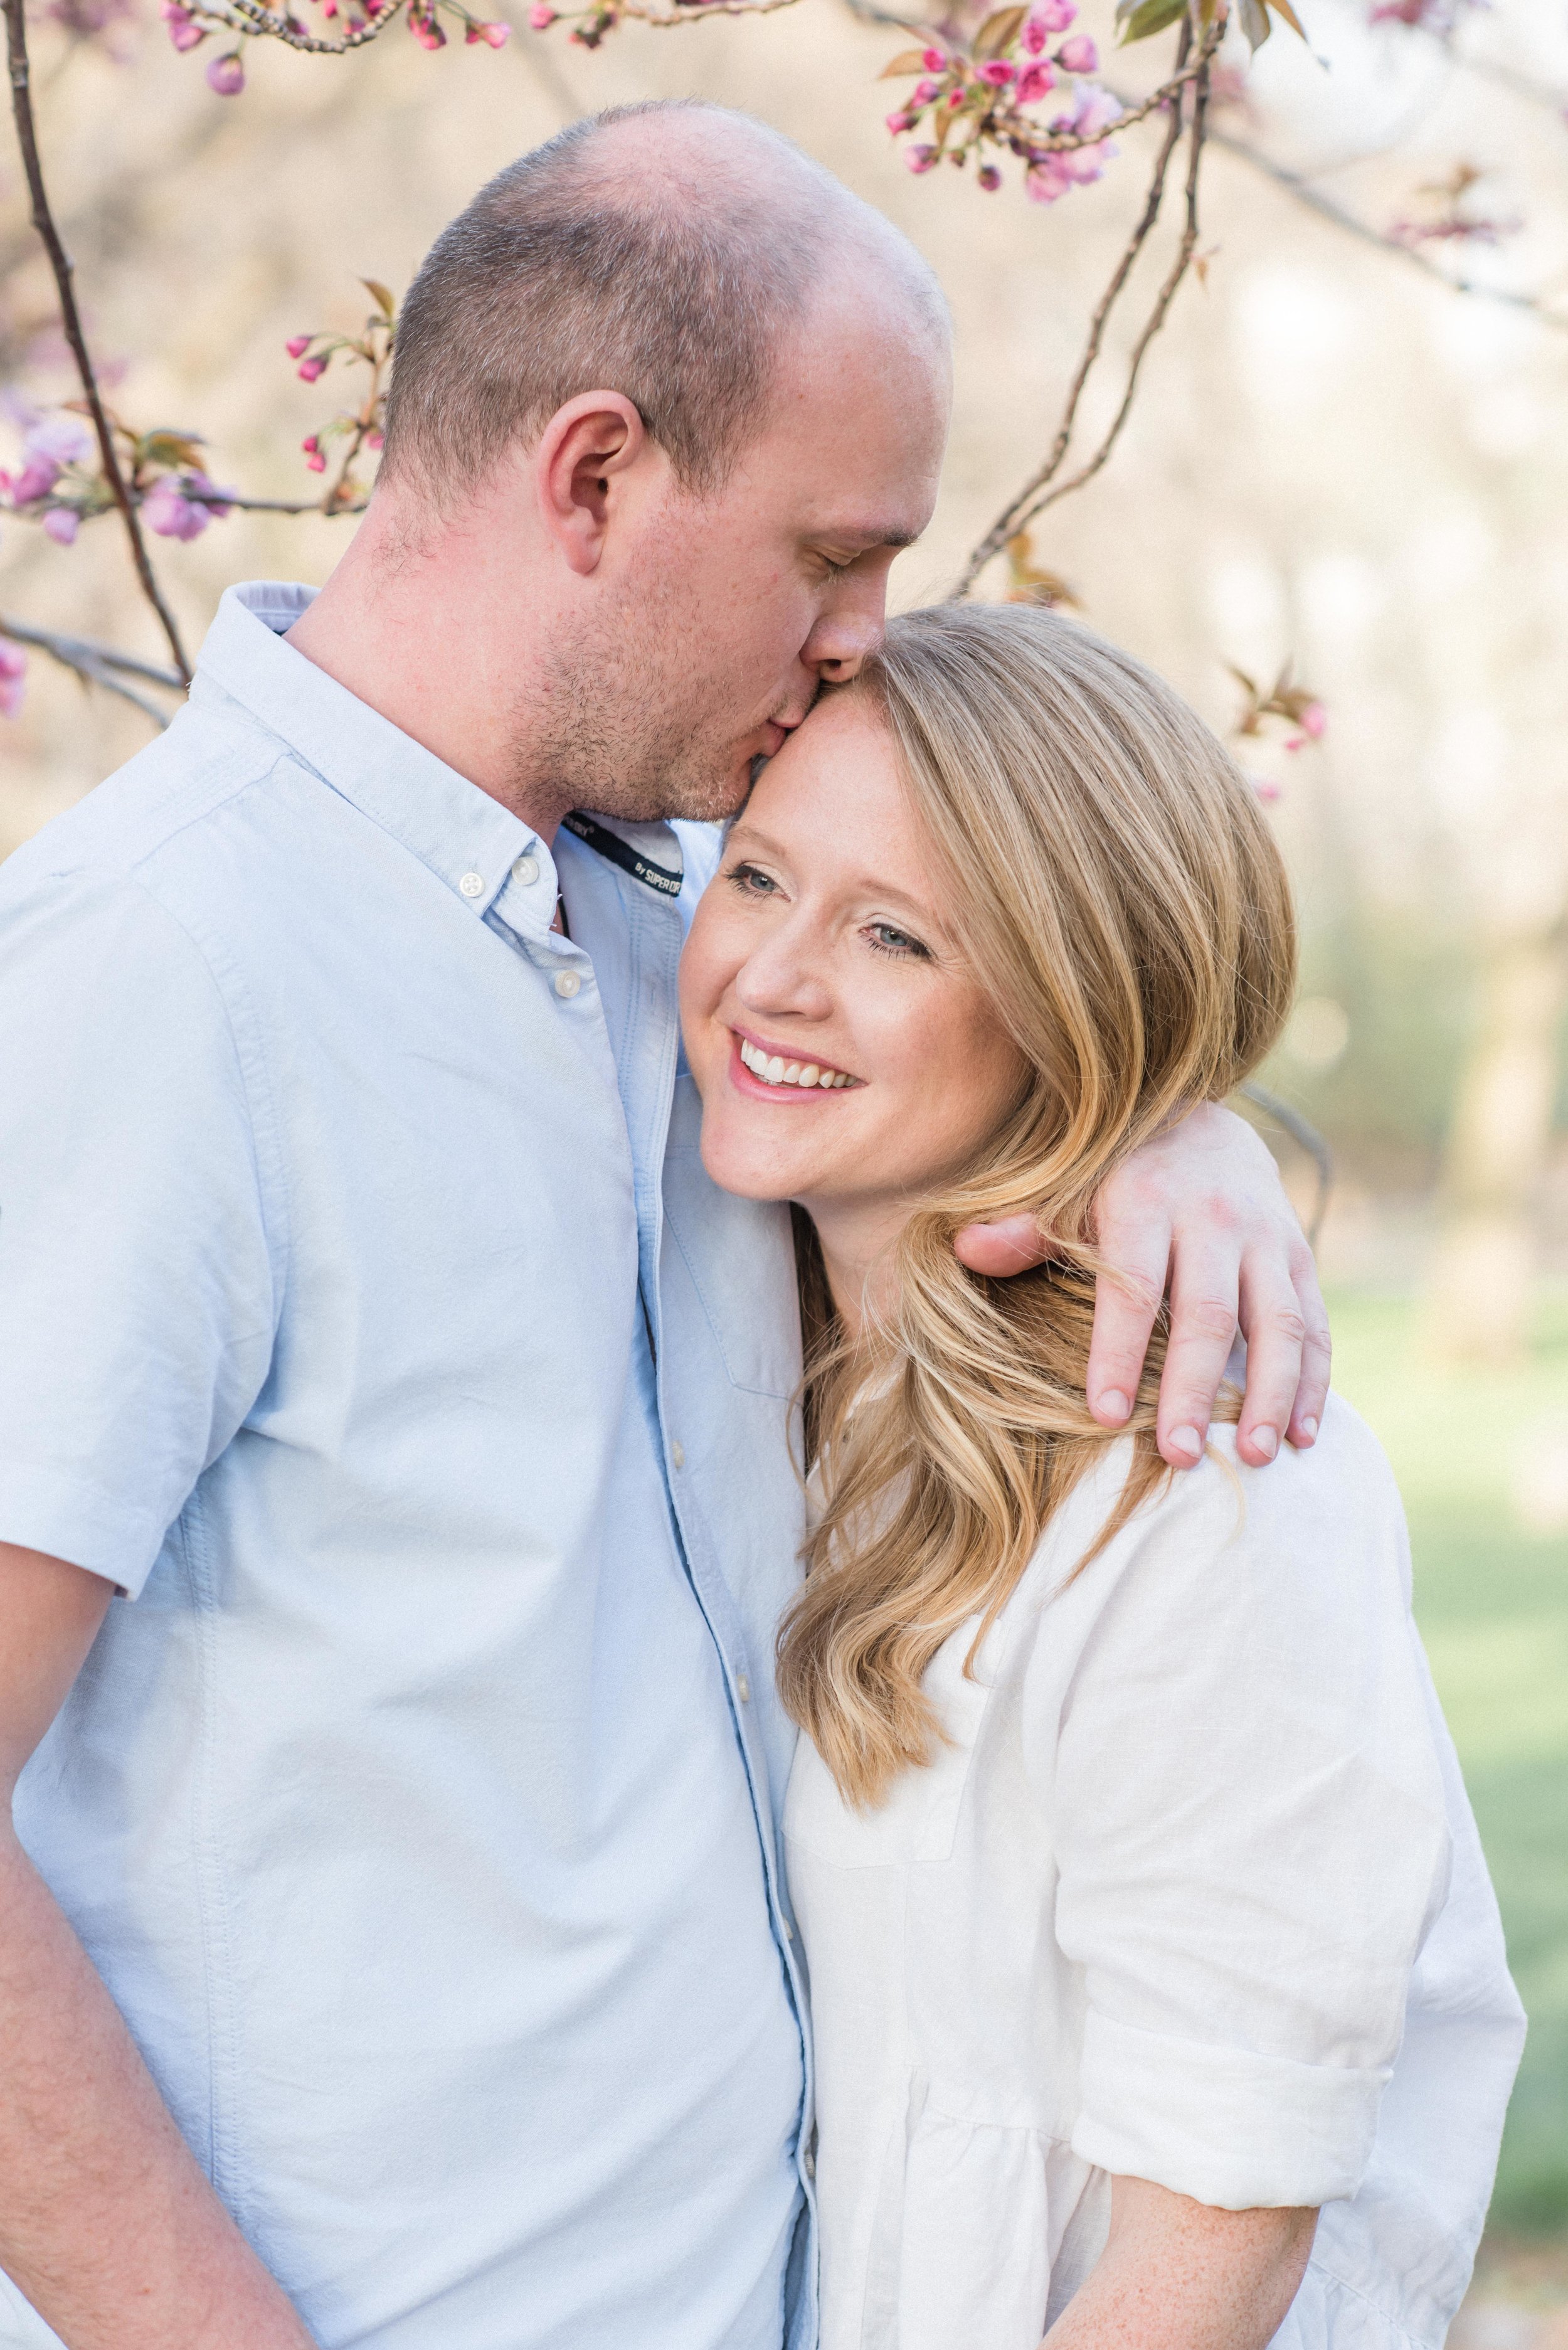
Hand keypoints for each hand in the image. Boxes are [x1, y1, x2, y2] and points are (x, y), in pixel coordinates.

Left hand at [954, 1103, 1329, 1471]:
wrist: (1200, 1125)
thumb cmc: (1113, 1179)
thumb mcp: (1068, 1192)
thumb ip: (1024, 1230)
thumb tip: (967, 1249)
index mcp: (1145, 1203)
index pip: (1133, 1289)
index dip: (1119, 1354)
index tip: (1106, 1416)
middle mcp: (1213, 1218)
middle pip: (1209, 1314)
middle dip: (1195, 1390)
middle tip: (1180, 1456)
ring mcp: (1266, 1239)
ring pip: (1278, 1323)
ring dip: (1270, 1394)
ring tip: (1252, 1457)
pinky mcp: (1300, 1257)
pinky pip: (1314, 1325)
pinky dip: (1312, 1382)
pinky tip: (1302, 1436)